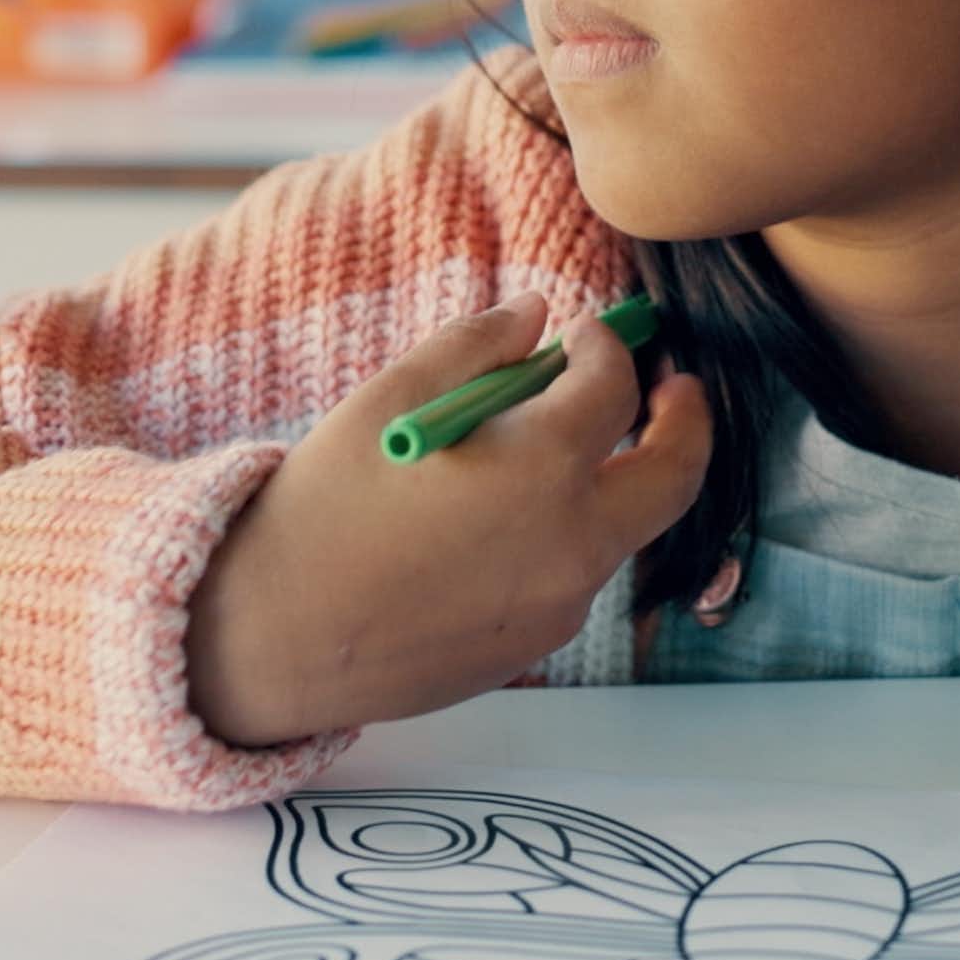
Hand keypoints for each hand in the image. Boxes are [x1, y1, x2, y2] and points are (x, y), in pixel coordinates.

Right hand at [185, 292, 707, 746]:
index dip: (606, 347)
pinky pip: (577, 575)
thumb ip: (476, 347)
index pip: (614, 387)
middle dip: (688, 421)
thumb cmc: (323, 507)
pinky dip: (567, 534)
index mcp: (540, 464)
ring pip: (625, 529)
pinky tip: (507, 521)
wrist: (271, 637)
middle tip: (675, 388)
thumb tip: (534, 315)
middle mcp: (571, 539)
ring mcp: (561, 601)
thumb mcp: (393, 398)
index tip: (586, 334)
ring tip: (563, 449)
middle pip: (676, 474)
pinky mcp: (536, 644)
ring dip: (614, 481)